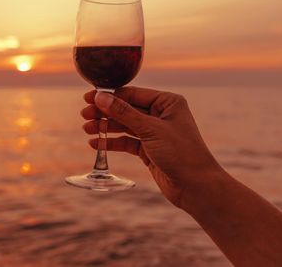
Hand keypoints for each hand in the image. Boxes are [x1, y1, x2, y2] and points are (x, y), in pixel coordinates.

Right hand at [81, 87, 223, 207]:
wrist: (196, 187)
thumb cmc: (181, 154)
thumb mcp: (150, 130)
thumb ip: (124, 113)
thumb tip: (100, 97)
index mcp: (167, 102)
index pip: (132, 94)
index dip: (109, 97)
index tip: (88, 99)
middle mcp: (161, 114)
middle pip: (126, 109)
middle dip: (105, 113)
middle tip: (84, 115)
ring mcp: (154, 132)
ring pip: (124, 126)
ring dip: (106, 127)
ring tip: (87, 130)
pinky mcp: (149, 149)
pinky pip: (126, 142)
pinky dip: (112, 142)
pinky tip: (97, 144)